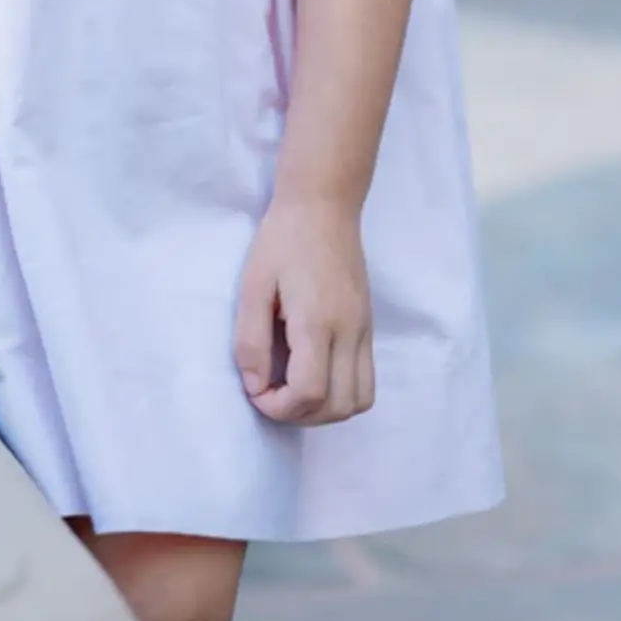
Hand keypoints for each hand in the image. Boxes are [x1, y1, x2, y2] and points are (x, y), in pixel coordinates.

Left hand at [233, 191, 375, 425]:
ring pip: (359, 400)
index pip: (309, 393)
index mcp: (317, 322)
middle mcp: (349, 332)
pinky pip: (366, 380)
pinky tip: (314, 372)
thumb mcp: (253, 285)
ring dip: (325, 409)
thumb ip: (251, 339)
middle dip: (300, 415)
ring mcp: (365, 330)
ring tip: (293, 389)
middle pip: (338, 407)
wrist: (324, 205)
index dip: (279, 407)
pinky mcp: (369, 326)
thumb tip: (256, 386)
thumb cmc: (282, 240)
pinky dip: (341, 393)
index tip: (255, 391)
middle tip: (271, 394)